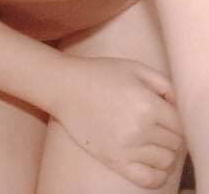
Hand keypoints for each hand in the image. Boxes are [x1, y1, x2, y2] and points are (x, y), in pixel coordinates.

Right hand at [53, 54, 185, 187]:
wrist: (66, 87)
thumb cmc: (101, 73)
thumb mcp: (135, 68)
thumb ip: (164, 84)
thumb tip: (177, 104)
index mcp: (148, 104)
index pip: (180, 124)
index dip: (177, 120)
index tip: (168, 115)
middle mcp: (140, 129)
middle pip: (174, 143)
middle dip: (171, 135)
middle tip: (160, 126)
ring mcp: (127, 148)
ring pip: (165, 161)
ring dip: (164, 152)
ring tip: (154, 141)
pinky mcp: (114, 160)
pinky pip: (148, 178)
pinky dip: (157, 175)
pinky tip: (153, 163)